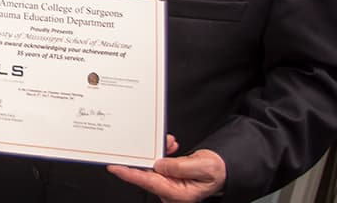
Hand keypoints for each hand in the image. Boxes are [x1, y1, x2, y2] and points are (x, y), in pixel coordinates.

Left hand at [107, 148, 225, 202]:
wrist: (222, 169)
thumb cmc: (215, 171)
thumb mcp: (202, 166)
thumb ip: (179, 166)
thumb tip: (160, 165)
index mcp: (177, 194)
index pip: (148, 182)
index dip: (129, 174)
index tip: (114, 167)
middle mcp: (170, 191)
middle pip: (147, 174)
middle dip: (147, 156)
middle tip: (147, 143)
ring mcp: (168, 185)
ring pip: (153, 166)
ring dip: (159, 152)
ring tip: (170, 143)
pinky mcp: (168, 177)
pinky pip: (159, 164)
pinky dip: (163, 153)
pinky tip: (170, 145)